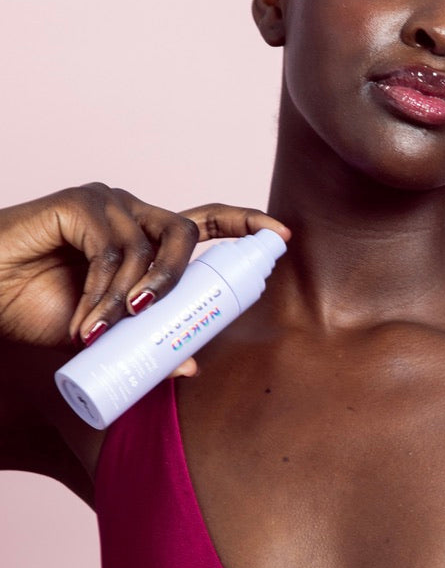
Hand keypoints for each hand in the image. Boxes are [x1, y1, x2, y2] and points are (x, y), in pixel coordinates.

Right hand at [0, 183, 289, 349]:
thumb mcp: (105, 331)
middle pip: (187, 230)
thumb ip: (143, 340)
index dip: (246, 222)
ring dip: (129, 294)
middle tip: (151, 312)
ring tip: (101, 328)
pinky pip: (110, 246)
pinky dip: (103, 287)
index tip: (282, 235)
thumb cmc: (39, 307)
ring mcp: (109, 203)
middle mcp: (136, 212)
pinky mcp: (80, 201)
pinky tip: (85, 317)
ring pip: (148, 243)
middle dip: (179, 276)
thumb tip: (193, 366)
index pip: (209, 219)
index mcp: (149, 236)